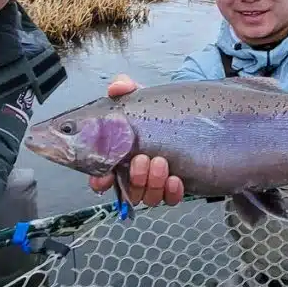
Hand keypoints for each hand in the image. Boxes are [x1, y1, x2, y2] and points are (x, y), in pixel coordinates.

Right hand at [88, 74, 184, 206]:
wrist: (187, 115)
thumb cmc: (155, 110)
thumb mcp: (138, 96)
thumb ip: (123, 87)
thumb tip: (116, 87)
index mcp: (119, 157)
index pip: (101, 178)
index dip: (100, 181)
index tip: (105, 176)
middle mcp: (134, 174)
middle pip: (128, 190)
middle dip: (135, 177)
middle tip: (142, 159)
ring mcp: (154, 183)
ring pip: (148, 197)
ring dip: (153, 183)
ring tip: (161, 162)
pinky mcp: (175, 188)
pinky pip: (171, 199)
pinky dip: (172, 192)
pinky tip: (176, 179)